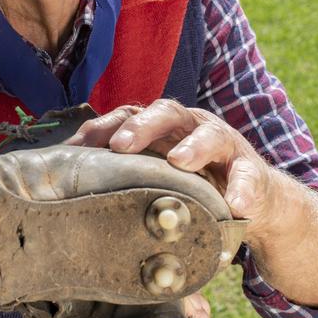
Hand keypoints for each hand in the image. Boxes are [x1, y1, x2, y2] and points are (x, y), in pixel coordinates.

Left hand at [67, 99, 276, 236]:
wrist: (250, 200)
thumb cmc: (191, 184)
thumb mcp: (156, 175)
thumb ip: (123, 174)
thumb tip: (65, 185)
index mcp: (163, 128)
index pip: (129, 115)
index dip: (103, 127)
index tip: (78, 147)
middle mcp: (191, 127)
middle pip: (166, 112)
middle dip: (142, 125)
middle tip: (121, 145)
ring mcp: (224, 146)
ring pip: (210, 135)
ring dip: (194, 146)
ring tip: (180, 162)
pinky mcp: (252, 172)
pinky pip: (249, 177)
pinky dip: (243, 189)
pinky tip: (236, 204)